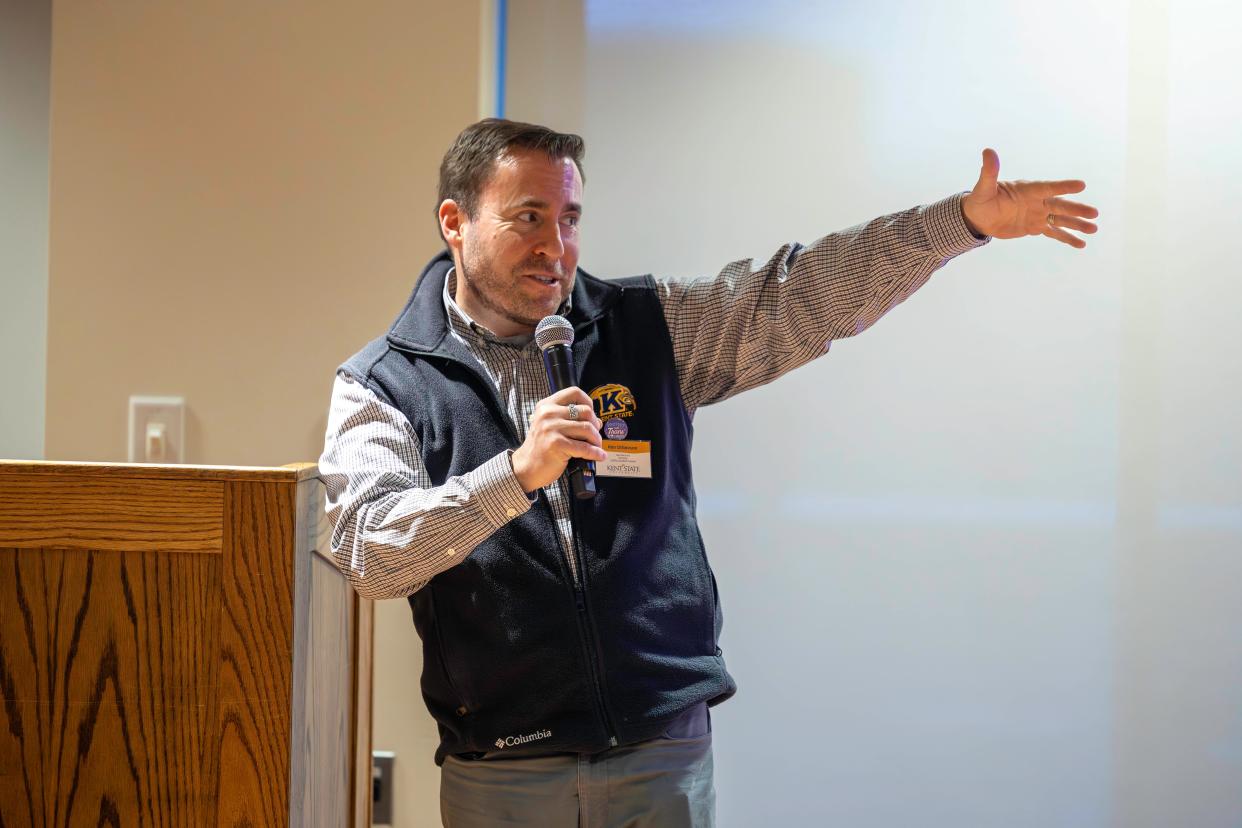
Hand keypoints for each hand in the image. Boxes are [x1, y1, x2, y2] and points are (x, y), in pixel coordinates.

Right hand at [512, 387, 606, 492]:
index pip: (574, 393)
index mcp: (546, 405)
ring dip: (596, 440)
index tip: (592, 415)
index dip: (588, 402)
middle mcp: (548, 414)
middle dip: (595, 425)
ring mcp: (551, 428)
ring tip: (596, 446)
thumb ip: (571, 420)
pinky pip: (584, 447)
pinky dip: (595, 453)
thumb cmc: (541, 447)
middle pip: (585, 411)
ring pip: (587, 429)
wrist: (526, 467)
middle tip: (595, 436)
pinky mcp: (556, 444)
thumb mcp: (550, 426)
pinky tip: (599, 456)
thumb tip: (597, 421)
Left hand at [961, 148, 1098, 248]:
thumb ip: (989, 172)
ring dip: (1077, 224)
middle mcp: (1037, 201)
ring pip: (1061, 220)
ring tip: (1094, 229)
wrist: (978, 218)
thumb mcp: (984, 188)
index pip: (1048, 188)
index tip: (1081, 185)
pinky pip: (1054, 233)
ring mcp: (1038, 214)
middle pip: (1060, 205)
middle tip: (1095, 213)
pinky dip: (1067, 238)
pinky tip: (1081, 244)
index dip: (1063, 187)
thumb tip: (988, 152)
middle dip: (1077, 210)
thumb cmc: (980, 200)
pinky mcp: (1035, 227)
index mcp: (1028, 190)